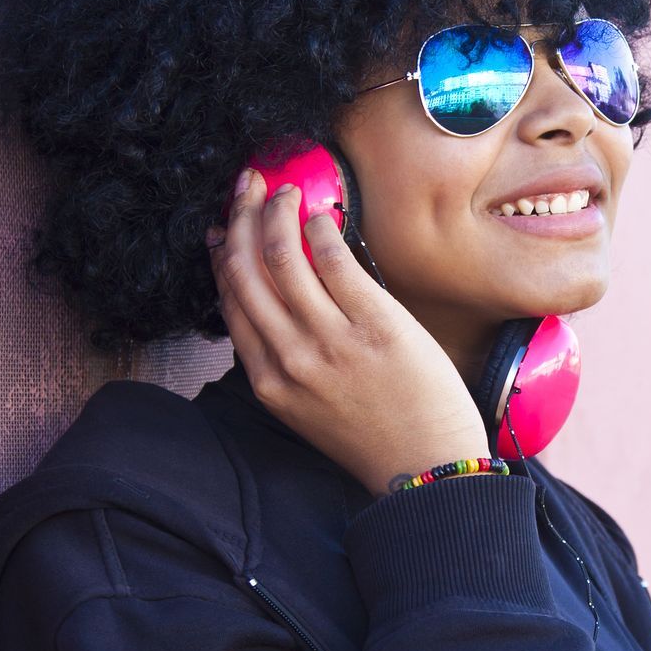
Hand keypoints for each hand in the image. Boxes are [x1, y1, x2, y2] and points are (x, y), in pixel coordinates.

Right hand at [205, 167, 489, 496]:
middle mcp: (289, 358)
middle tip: (248, 185)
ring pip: (284, 259)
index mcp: (268, 382)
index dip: (223, 253)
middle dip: (241, 219)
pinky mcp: (374, 325)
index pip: (231, 301)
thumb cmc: (375, 434)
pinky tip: (321, 214)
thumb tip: (278, 303)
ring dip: (279, 214)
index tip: (224, 224)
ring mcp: (330, 342)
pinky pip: (336, 263)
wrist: (427, 465)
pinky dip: (321, 230)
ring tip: (286, 191)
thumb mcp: (308, 408)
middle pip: (247, 271)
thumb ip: (285, 361)